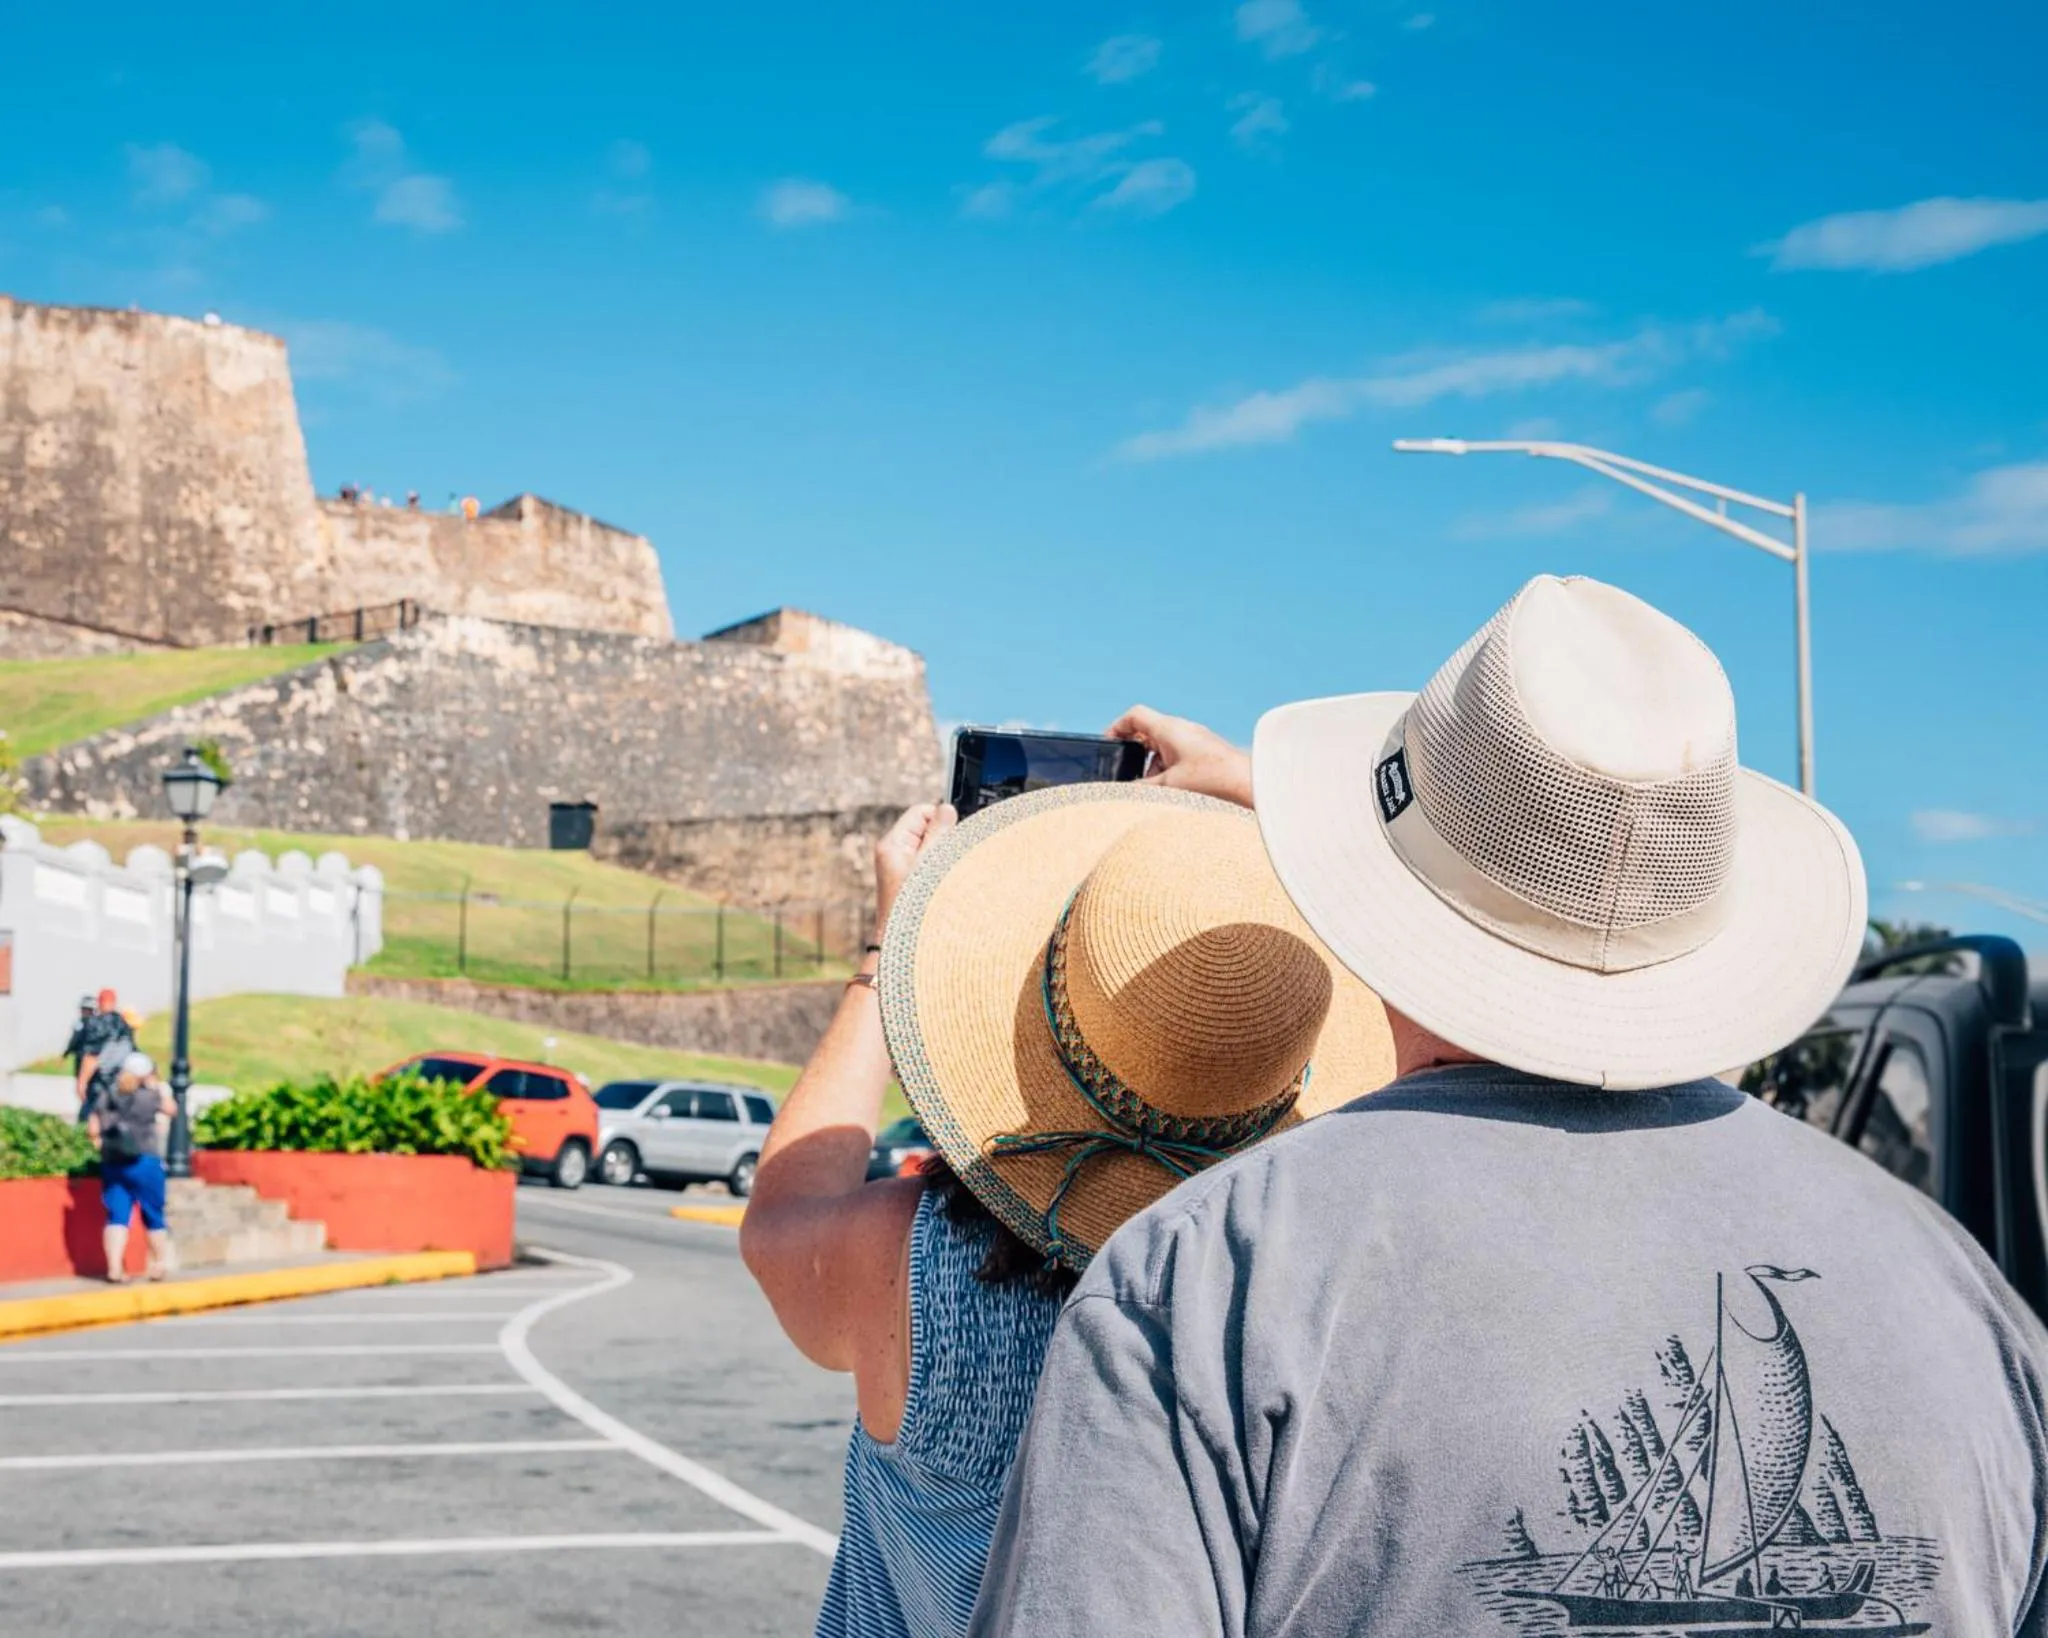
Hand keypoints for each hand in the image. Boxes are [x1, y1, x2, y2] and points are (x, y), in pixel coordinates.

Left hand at [874, 803, 957, 931]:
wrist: (905, 944)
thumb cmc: (914, 907)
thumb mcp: (930, 864)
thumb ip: (939, 833)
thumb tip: (947, 809)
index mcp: (893, 844)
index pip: (921, 812)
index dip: (940, 822)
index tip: (949, 840)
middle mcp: (893, 853)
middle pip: (926, 829)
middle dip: (942, 841)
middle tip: (943, 862)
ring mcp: (899, 868)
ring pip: (929, 848)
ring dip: (941, 857)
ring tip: (939, 877)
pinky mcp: (907, 881)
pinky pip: (927, 864)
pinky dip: (937, 870)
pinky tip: (939, 884)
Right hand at [1106, 706, 1253, 808]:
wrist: (1252, 786)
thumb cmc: (1213, 781)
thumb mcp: (1170, 787)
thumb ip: (1143, 789)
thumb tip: (1123, 793)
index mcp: (1169, 729)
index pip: (1134, 715)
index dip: (1116, 728)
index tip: (1108, 746)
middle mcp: (1181, 730)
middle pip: (1147, 731)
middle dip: (1134, 753)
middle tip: (1126, 772)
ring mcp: (1194, 740)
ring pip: (1162, 747)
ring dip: (1152, 766)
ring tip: (1152, 789)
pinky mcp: (1204, 753)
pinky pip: (1177, 756)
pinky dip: (1167, 770)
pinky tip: (1171, 791)